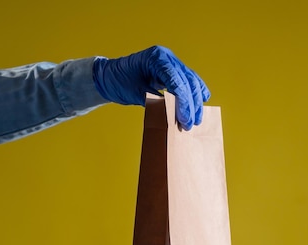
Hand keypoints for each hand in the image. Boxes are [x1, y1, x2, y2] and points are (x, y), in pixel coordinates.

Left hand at [92, 45, 209, 129]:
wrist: (109, 76)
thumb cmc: (118, 82)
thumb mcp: (135, 93)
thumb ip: (154, 101)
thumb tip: (173, 115)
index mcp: (156, 58)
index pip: (177, 81)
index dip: (183, 102)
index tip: (185, 120)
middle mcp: (167, 57)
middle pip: (189, 81)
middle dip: (191, 105)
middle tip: (190, 124)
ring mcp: (172, 62)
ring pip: (193, 81)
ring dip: (196, 102)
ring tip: (196, 119)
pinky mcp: (174, 70)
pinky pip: (190, 81)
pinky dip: (196, 94)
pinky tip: (198, 106)